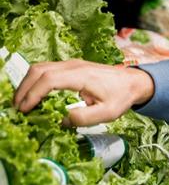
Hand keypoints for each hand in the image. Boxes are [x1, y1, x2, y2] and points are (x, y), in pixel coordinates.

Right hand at [13, 59, 153, 126]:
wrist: (134, 82)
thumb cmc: (122, 97)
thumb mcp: (107, 113)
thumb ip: (84, 118)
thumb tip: (61, 120)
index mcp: (82, 75)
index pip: (48, 80)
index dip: (33, 94)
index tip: (24, 109)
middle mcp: (73, 66)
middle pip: (38, 71)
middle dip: (24, 89)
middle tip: (17, 108)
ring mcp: (71, 64)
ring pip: (40, 68)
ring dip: (27, 84)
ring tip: (23, 103)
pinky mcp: (70, 67)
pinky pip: (46, 70)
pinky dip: (35, 81)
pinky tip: (34, 96)